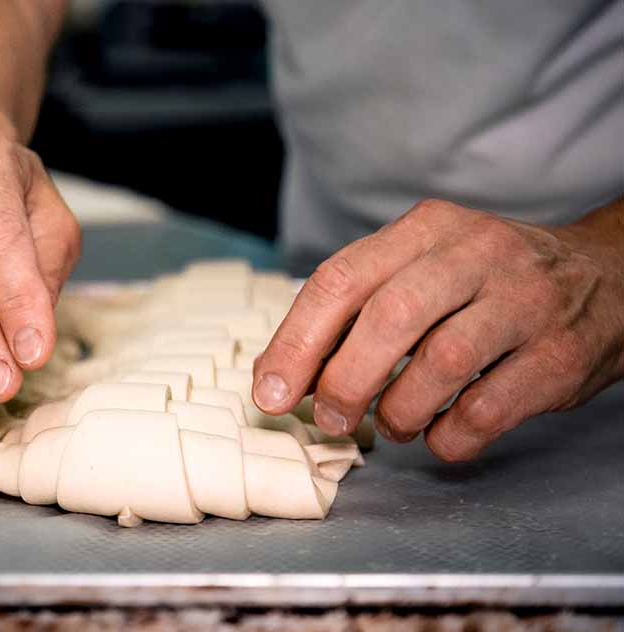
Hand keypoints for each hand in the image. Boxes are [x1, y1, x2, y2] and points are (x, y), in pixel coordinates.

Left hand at [253, 199, 623, 460]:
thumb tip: (287, 375)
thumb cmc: (489, 282)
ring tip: (393, 423)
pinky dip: (450, 436)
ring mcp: (525, 301)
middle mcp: (476, 254)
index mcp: (426, 229)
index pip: (341, 279)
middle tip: (331, 417)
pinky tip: (440, 435)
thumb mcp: (425, 267)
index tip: (271, 392)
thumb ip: (360, 309)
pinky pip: (489, 408)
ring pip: (442, 363)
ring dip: (400, 410)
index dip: (297, 342)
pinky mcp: (561, 353)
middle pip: (389, 318)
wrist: (608, 276)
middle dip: (344, 380)